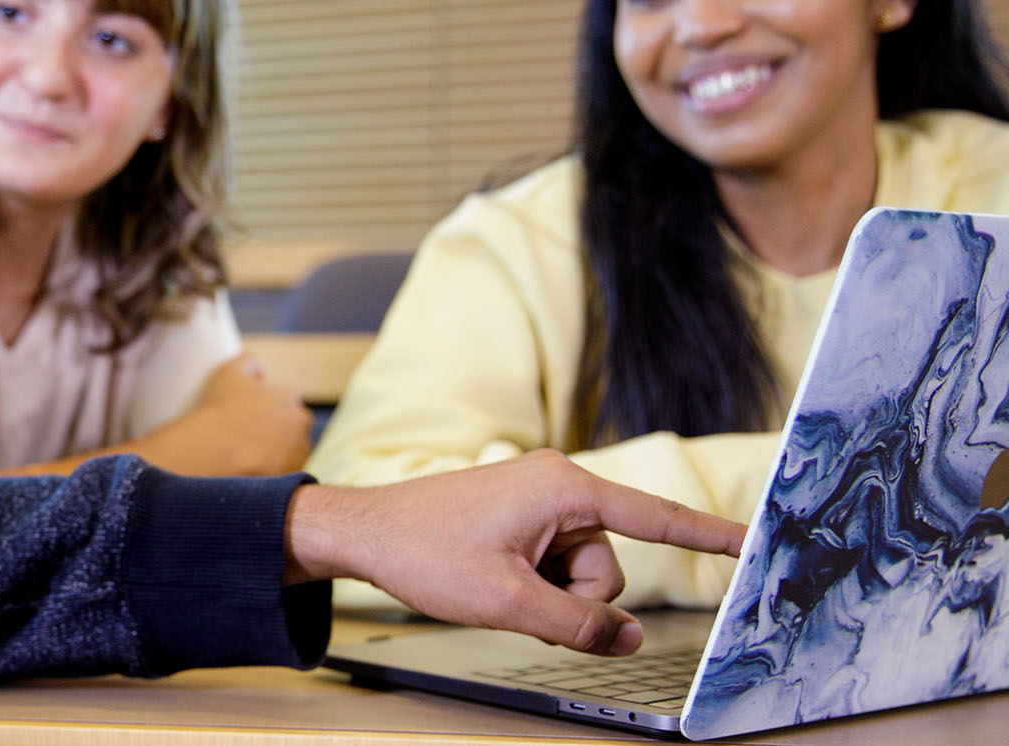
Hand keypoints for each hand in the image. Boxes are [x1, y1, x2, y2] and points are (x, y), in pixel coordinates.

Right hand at [136, 354, 312, 476]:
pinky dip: (274, 472)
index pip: (282, 401)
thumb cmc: (219, 409)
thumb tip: (262, 371)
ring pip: (291, 450)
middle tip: (247, 438)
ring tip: (249, 456)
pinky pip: (286, 473)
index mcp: (288, 395)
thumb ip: (248, 362)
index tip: (244, 418)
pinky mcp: (293, 475)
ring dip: (277, 451)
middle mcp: (301, 420)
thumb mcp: (228, 372)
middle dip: (276, 430)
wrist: (214, 451)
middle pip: (291, 426)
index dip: (263, 408)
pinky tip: (253, 471)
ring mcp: (300, 450)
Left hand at [283, 450, 743, 654]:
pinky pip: (554, 563)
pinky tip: (492, 576)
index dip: (712, 535)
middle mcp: (559, 484)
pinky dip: (533, 582)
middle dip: (574, 595)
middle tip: (515, 593)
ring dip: (549, 591)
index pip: (657, 518)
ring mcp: (540, 499)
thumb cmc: (425, 552)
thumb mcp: (508, 601)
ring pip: (582, 572)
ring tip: (495, 581)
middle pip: (610, 564)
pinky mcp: (523, 515)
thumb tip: (629, 638)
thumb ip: (578, 623)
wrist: (364, 532)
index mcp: (565, 488)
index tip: (758, 541)